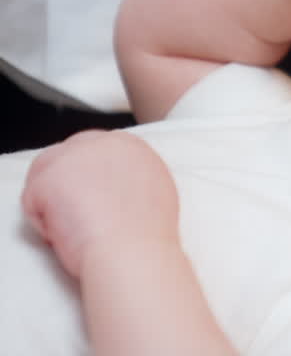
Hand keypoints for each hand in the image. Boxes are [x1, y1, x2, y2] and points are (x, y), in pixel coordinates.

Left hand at [21, 130, 178, 278]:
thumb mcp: (153, 192)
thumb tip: (114, 186)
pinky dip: (44, 223)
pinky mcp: (49, 176)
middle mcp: (104, 142)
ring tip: (79, 229)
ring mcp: (75, 156)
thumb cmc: (144, 237)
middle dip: (65, 186)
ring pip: (45, 177)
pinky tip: (67, 235)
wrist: (133, 252)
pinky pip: (33, 200)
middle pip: (65, 158)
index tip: (90, 202)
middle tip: (76, 217)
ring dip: (56, 204)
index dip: (86, 180)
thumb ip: (131, 178)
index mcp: (131, 146)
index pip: (92, 152)